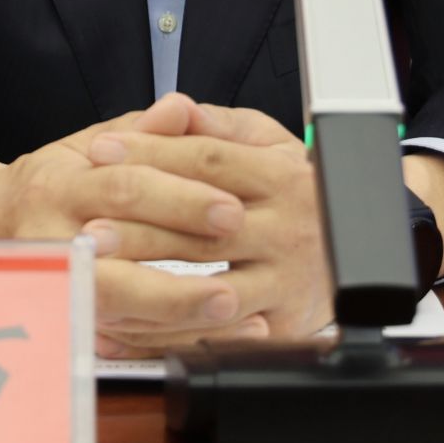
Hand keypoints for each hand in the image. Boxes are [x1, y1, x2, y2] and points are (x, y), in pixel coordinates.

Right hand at [0, 93, 251, 343]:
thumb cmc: (46, 185)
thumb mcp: (84, 146)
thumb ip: (139, 131)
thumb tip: (181, 108)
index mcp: (59, 185)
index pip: (125, 189)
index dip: (180, 201)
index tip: (233, 210)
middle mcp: (49, 238)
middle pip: (118, 259)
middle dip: (180, 274)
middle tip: (235, 285)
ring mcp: (50, 285)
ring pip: (116, 307)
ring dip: (178, 317)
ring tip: (234, 317)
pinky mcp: (57, 319)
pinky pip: (113, 337)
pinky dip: (160, 341)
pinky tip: (203, 340)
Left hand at [81, 103, 330, 356]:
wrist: (354, 257)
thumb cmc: (298, 194)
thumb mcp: (271, 144)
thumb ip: (220, 126)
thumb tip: (175, 106)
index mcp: (284, 178)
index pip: (209, 161)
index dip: (152, 153)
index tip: (101, 150)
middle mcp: (287, 231)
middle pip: (204, 228)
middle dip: (141, 226)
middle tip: (89, 227)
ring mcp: (283, 282)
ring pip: (207, 287)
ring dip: (149, 282)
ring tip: (100, 271)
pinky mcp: (278, 328)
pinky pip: (215, 336)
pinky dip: (165, 334)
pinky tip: (122, 324)